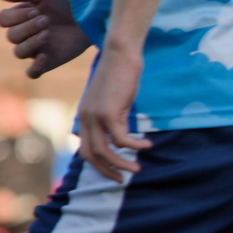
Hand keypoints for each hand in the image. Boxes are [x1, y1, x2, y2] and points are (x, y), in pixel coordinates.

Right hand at [0, 0, 92, 77]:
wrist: (90, 17)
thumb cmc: (65, 2)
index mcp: (18, 17)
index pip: (2, 20)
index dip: (15, 16)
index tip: (35, 9)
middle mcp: (23, 35)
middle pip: (11, 36)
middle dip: (27, 27)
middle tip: (46, 19)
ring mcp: (34, 49)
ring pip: (19, 52)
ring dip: (31, 42)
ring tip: (47, 33)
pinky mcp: (48, 62)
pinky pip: (32, 73)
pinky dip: (34, 68)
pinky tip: (44, 57)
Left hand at [74, 44, 150, 182]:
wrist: (119, 53)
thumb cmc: (120, 74)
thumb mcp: (113, 100)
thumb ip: (112, 118)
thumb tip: (121, 137)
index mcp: (84, 117)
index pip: (85, 149)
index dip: (98, 165)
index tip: (115, 172)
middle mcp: (85, 118)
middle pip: (90, 155)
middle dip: (106, 170)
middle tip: (122, 179)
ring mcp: (94, 116)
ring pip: (104, 151)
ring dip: (121, 163)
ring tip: (137, 169)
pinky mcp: (108, 111)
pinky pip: (121, 138)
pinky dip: (135, 146)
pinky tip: (148, 146)